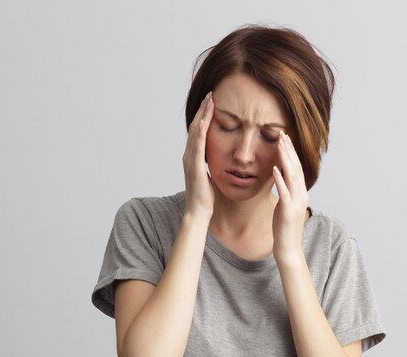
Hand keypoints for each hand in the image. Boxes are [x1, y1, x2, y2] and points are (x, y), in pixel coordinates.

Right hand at [182, 92, 214, 218]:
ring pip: (195, 132)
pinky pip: (197, 146)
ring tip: (209, 100)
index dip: (204, 115)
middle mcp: (189, 155)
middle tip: (211, 93)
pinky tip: (204, 121)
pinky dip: (199, 133)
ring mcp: (190, 160)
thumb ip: (209, 164)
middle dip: (203, 110)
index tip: (212, 102)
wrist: (198, 212)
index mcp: (193, 156)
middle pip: (195, 126)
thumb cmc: (205, 197)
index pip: (198, 130)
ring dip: (202, 115)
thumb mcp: (209, 175)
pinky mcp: (195, 167)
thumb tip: (216, 157)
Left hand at [272, 131, 308, 262]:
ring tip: (279, 145)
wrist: (288, 248)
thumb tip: (280, 178)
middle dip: (289, 150)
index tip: (284, 138)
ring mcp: (296, 201)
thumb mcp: (285, 205)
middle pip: (296, 167)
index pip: (296, 168)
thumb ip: (285, 191)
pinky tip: (274, 168)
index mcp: (300, 193)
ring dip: (285, 159)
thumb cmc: (284, 228)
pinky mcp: (288, 209)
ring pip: (292, 176)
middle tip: (282, 134)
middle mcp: (301, 194)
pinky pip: (284, 191)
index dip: (291, 152)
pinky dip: (279, 178)